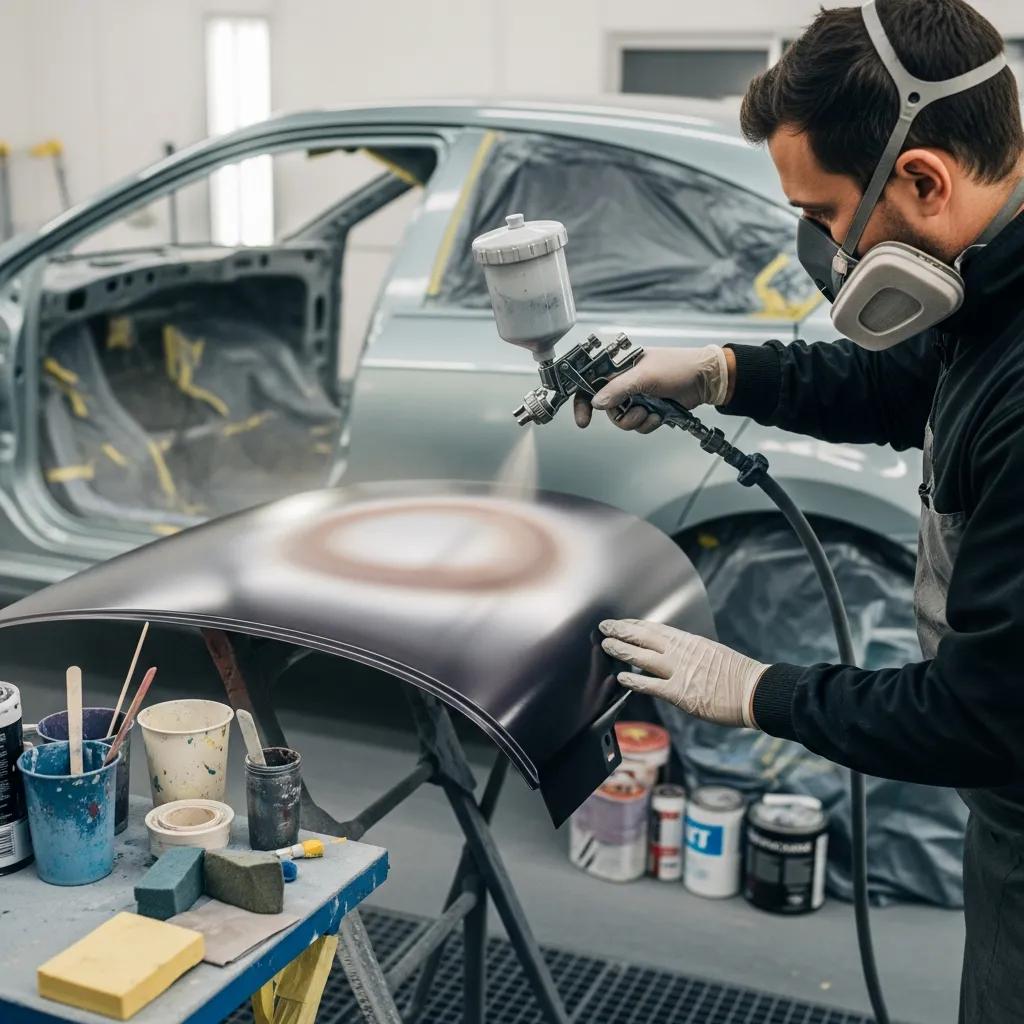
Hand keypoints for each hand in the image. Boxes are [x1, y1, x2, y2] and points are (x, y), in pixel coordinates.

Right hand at [574, 345, 731, 431]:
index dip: (583, 401)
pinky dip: (648, 424)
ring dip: (637, 420)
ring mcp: (637, 396)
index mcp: (619, 367)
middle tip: (636, 411)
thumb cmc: (678, 366)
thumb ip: (617, 389)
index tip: (583, 419)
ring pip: (622, 419)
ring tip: (650, 412)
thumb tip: (597, 402)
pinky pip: (638, 425)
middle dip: (621, 415)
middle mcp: (625, 382)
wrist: (705, 380)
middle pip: (607, 408)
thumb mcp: (644, 376)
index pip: (591, 383)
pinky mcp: (648, 409)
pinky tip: (659, 415)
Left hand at [599, 618, 766, 727]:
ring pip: (642, 656)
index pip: (656, 629)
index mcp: (690, 641)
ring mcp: (680, 671)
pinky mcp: (681, 692)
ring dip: (622, 649)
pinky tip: (620, 677)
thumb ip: (692, 652)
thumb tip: (678, 653)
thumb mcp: (712, 653)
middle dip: (622, 630)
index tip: (622, 622)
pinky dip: (634, 680)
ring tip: (605, 645)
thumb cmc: (738, 675)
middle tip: (604, 626)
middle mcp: (682, 651)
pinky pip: (651, 685)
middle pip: (644, 636)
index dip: (635, 625)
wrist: (755, 690)